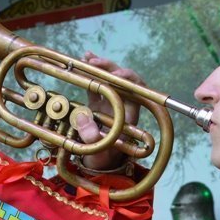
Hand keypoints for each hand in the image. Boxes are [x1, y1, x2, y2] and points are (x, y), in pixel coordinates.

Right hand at [74, 52, 142, 170]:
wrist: (99, 162)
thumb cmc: (104, 158)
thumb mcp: (99, 151)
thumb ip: (93, 138)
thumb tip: (82, 120)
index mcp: (131, 114)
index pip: (138, 90)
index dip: (129, 79)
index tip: (117, 76)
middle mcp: (122, 104)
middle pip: (122, 79)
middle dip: (110, 68)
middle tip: (95, 64)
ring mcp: (110, 101)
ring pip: (109, 78)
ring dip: (100, 66)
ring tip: (87, 57)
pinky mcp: (97, 102)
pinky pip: (96, 83)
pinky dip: (90, 71)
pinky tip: (82, 60)